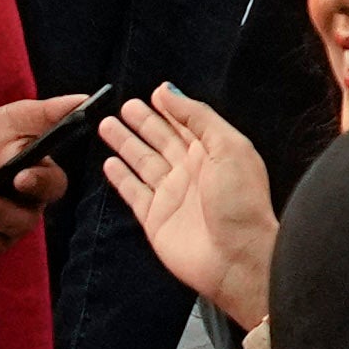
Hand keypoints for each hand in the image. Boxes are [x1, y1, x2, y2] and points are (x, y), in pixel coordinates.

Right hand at [97, 88, 277, 332]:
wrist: (237, 256)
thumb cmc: (241, 201)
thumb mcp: (228, 146)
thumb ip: (198, 117)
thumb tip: (168, 91)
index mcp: (213, 152)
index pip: (186, 124)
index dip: (170, 109)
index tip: (153, 93)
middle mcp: (191, 172)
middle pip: (161, 140)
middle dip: (144, 123)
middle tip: (125, 106)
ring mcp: (172, 195)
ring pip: (143, 162)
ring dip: (126, 144)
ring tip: (108, 125)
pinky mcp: (155, 218)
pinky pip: (133, 192)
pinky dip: (121, 178)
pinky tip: (109, 163)